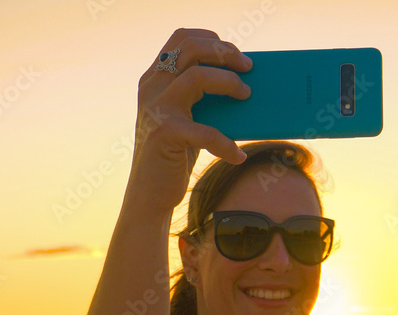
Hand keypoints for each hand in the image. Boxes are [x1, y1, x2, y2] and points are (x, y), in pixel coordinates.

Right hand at [123, 28, 252, 214]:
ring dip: (228, 83)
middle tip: (248, 68)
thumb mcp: (187, 119)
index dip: (212, 40)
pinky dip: (227, 145)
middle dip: (225, 54)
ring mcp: (156, 109)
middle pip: (191, 49)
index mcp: (155, 78)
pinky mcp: (164, 134)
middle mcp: (152, 87)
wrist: (149, 194)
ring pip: (197, 77)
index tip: (236, 54)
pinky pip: (206, 131)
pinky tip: (238, 157)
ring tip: (247, 97)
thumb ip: (202, 99)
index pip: (181, 38)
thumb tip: (247, 86)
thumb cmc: (175, 155)